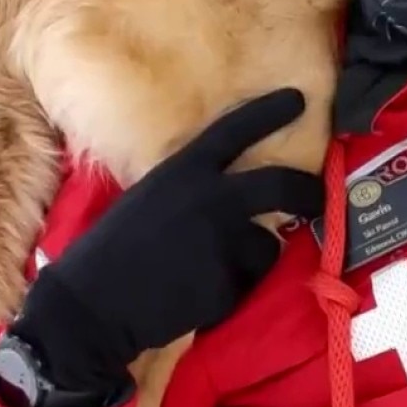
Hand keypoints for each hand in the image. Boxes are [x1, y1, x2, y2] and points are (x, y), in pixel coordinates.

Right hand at [10, 89, 323, 391]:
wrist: (91, 306)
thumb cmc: (115, 250)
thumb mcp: (152, 197)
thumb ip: (196, 187)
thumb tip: (241, 189)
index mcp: (184, 171)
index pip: (236, 130)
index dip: (269, 111)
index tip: (299, 99)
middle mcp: (212, 198)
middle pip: (283, 184)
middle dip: (309, 192)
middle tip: (316, 198)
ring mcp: (224, 240)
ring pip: (267, 243)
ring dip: (251, 256)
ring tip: (209, 268)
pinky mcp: (228, 281)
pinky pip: (248, 280)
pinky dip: (232, 287)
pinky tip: (198, 292)